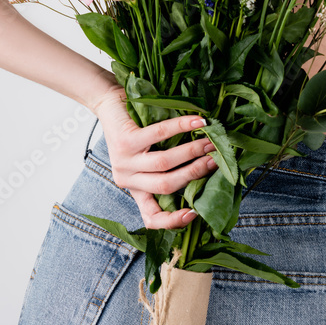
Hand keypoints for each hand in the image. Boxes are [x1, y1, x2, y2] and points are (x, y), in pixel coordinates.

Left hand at [92, 83, 217, 229]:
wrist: (109, 103)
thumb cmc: (135, 128)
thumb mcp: (148, 154)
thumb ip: (169, 166)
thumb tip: (209, 165)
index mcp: (134, 187)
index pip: (150, 217)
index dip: (172, 221)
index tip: (194, 214)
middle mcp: (127, 179)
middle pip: (166, 186)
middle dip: (195, 174)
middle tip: (216, 160)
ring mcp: (123, 161)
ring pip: (164, 163)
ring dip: (192, 152)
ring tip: (210, 142)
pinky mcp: (124, 140)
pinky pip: (158, 134)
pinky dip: (182, 127)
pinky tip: (197, 122)